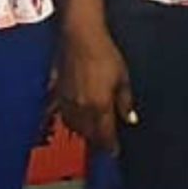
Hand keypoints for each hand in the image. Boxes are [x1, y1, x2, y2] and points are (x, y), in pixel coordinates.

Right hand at [54, 23, 133, 154]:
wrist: (80, 36)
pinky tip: (73, 119)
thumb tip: (129, 119)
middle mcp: (81, 108)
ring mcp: (67, 101)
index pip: (105, 134)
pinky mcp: (57, 91)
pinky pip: (61, 113)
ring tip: (90, 135)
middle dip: (96, 142)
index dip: (110, 145)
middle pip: (88, 134)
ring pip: (73, 126)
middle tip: (103, 146)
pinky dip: (68, 119)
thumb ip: (125, 101)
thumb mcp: (122, 77)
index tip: (114, 152)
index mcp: (100, 106)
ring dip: (82, 132)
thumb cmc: (105, 54)